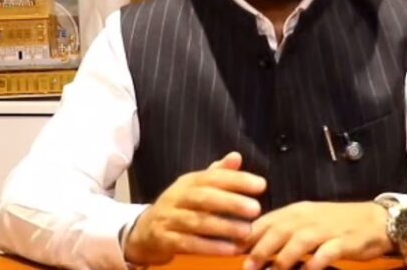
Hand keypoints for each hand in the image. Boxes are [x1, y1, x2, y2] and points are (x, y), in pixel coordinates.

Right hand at [124, 152, 266, 265]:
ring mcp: (169, 218)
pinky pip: (188, 244)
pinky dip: (210, 247)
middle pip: (204, 197)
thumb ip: (218, 174)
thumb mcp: (196, 188)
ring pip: (197, 222)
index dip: (237, 180)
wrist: (144, 232)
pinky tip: (229, 249)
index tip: (261, 185)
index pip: (213, 177)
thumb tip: (237, 156)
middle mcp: (177, 197)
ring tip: (246, 231)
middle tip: (256, 208)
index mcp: (188, 182)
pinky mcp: (165, 240)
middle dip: (231, 202)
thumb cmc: (180, 207)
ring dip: (224, 227)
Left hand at [244, 201, 392, 269]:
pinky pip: (327, 252)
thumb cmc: (335, 224)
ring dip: (283, 258)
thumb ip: (283, 231)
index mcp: (297, 211)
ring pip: (300, 241)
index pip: (268, 220)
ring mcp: (326, 229)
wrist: (374, 220)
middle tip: (247, 266)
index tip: (233, 248)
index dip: (250, 234)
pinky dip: (315, 262)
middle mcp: (309, 218)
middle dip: (261, 248)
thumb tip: (253, 246)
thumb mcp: (307, 222)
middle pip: (280, 230)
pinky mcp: (344, 241)